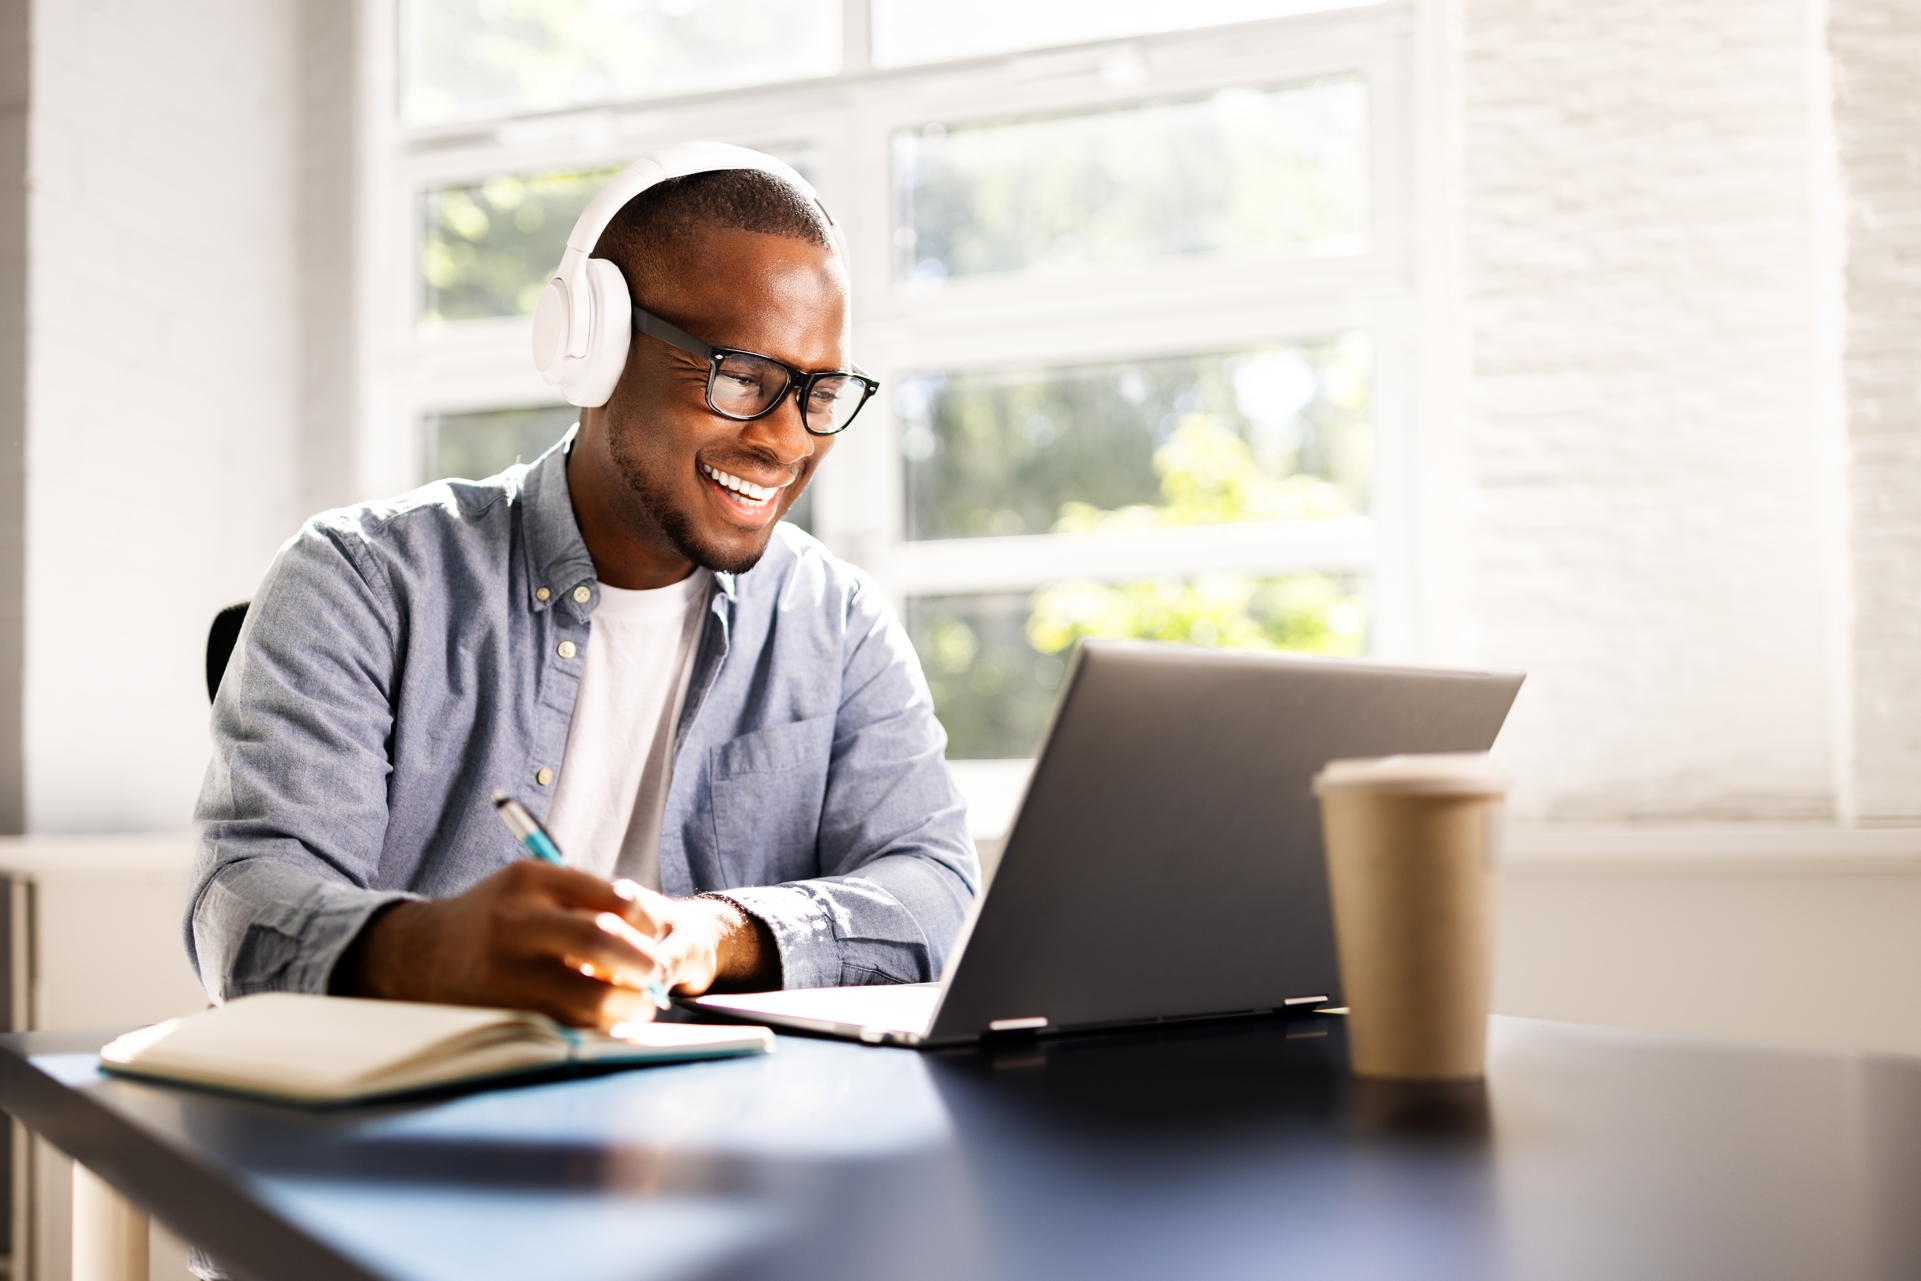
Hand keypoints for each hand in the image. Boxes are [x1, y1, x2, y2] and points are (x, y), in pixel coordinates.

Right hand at [331, 863, 776, 1028]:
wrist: (417, 954)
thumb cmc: (495, 919)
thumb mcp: (530, 889)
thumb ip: (584, 902)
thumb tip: (650, 935)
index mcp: (531, 880)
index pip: (613, 897)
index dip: (646, 922)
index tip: (653, 936)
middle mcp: (516, 920)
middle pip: (602, 941)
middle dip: (643, 964)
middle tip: (656, 975)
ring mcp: (506, 968)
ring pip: (587, 995)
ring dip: (625, 1005)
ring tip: (638, 1004)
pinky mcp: (501, 1009)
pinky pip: (564, 1024)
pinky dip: (594, 1025)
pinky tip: (604, 1019)